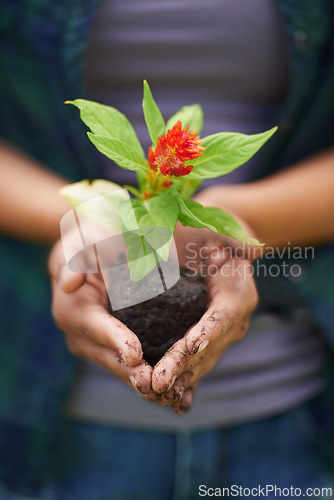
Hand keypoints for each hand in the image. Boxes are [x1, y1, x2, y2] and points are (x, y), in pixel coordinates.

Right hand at [48, 239, 159, 400]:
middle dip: (130, 372)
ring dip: (139, 383)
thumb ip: (75, 259)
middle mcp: (78, 333)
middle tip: (155, 386)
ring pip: (117, 367)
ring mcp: (92, 345)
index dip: (115, 340)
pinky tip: (168, 392)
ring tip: (166, 396)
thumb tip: (68, 282)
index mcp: (71, 308)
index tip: (135, 354)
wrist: (87, 256)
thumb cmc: (87, 244)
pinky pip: (125, 366)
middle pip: (106, 356)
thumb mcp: (80, 243)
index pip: (95, 327)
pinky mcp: (107, 348)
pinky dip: (144, 378)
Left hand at [151, 224, 258, 414]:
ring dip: (180, 380)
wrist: (213, 247)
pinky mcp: (207, 341)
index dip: (205, 335)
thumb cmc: (212, 232)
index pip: (221, 318)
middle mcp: (233, 320)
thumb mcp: (220, 227)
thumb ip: (233, 237)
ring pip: (201, 362)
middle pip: (209, 348)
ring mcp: (221, 334)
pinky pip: (197, 365)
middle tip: (156, 384)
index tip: (186, 351)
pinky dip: (186, 383)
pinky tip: (174, 404)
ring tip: (155, 396)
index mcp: (238, 293)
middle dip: (183, 367)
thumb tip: (254, 250)